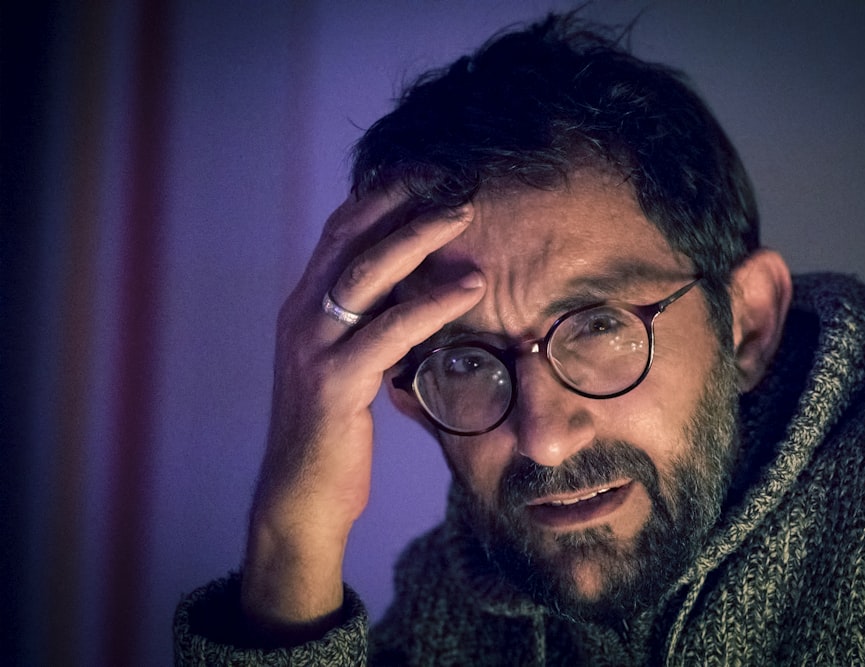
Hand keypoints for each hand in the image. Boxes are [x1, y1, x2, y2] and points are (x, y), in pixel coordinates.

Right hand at [240, 189, 482, 639]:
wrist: (300, 495)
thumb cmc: (335, 431)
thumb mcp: (353, 364)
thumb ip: (374, 325)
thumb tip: (423, 289)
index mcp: (305, 307)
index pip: (340, 231)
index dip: (381, 194)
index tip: (427, 169)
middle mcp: (301, 316)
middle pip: (350, 237)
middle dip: (401, 199)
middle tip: (452, 177)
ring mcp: (313, 347)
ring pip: (366, 274)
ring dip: (419, 237)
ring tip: (465, 213)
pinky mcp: (333, 383)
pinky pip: (388, 332)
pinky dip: (431, 304)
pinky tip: (470, 287)